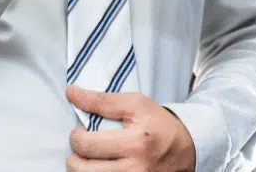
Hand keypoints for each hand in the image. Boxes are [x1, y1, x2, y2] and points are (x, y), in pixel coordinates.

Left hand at [66, 86, 195, 171]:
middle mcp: (134, 169)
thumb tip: (71, 92)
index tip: (79, 130)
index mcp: (135, 143)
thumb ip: (102, 100)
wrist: (184, 150)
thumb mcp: (136, 104)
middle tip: (81, 145)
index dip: (76, 135)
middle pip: (82, 170)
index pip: (88, 144)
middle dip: (74, 156)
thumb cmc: (158, 124)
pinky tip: (98, 167)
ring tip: (87, 158)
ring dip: (80, 169)